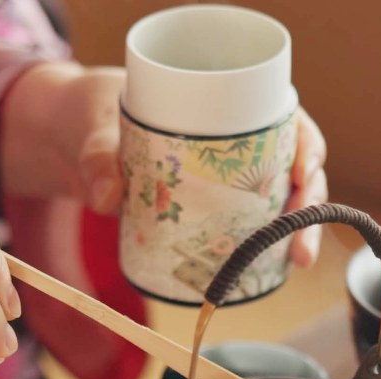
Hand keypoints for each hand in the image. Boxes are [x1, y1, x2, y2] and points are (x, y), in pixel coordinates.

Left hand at [1, 63, 329, 266]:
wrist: (72, 139)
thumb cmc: (93, 118)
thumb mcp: (95, 130)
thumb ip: (97, 160)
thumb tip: (106, 197)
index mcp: (224, 106)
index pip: (286, 121)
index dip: (307, 145)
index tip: (303, 169)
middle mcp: (237, 144)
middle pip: (294, 169)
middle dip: (309, 205)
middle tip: (302, 243)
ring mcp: (226, 179)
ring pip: (280, 202)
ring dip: (297, 232)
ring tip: (297, 261)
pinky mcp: (209, 210)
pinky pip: (249, 226)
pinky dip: (266, 247)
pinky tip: (274, 270)